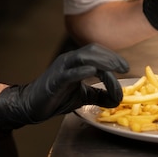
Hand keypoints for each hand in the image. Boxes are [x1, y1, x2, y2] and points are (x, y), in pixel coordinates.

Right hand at [0, 43, 128, 129]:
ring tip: (114, 69)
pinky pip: (70, 72)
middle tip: (124, 67)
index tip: (125, 68)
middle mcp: (69, 60)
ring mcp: (61, 68)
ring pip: (83, 57)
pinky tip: (93, 72)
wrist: (32, 105)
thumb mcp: (83, 96)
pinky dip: (82, 70)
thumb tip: (117, 100)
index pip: (96, 52)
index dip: (112, 57)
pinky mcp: (55, 80)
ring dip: (101, 62)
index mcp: (75, 61)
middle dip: (110, 57)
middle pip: (92, 51)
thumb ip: (98, 95)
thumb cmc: (57, 98)